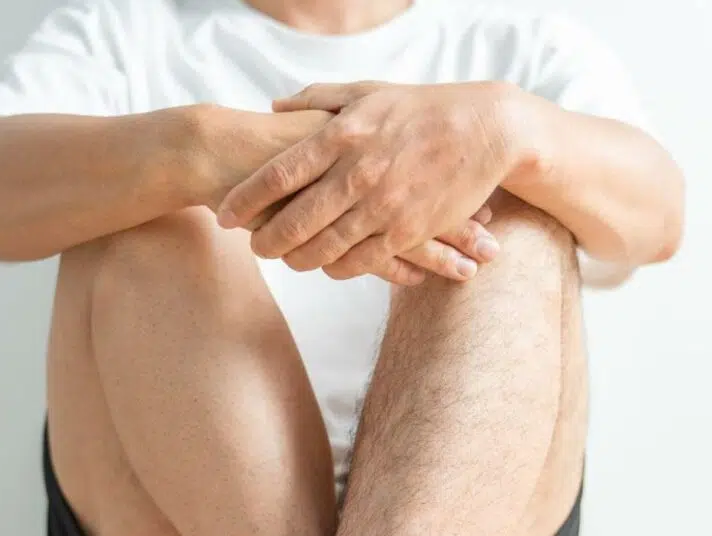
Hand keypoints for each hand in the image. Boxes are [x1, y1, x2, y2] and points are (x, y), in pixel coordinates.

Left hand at [216, 82, 522, 281]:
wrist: (485, 129)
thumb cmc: (422, 108)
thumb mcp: (367, 92)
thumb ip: (318, 101)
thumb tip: (275, 106)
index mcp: (342, 135)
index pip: (279, 174)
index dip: (246, 199)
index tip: (226, 213)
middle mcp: (358, 172)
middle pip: (296, 218)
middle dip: (267, 239)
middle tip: (254, 247)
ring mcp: (383, 204)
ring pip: (325, 246)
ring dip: (299, 258)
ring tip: (287, 260)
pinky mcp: (408, 229)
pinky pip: (362, 260)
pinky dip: (340, 267)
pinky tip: (329, 267)